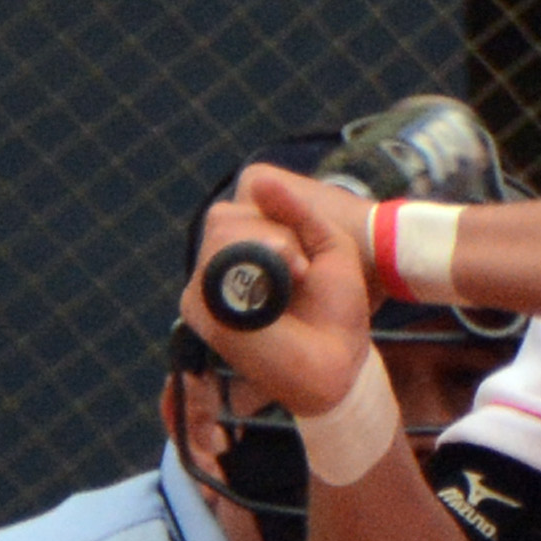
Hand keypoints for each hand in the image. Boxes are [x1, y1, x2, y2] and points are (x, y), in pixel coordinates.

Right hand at [184, 167, 379, 416]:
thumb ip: (296, 209)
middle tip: (303, 269)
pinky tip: (275, 292)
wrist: (338, 361)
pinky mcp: (201, 309)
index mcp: (244, 251)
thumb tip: (259, 179)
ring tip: (296, 278)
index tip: (305, 257)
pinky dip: (254, 266)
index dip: (274, 220)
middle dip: (273, 233)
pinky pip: (214, 263)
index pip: (237, 208)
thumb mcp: (328, 244)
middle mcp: (219, 268)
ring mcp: (205, 288)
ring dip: (269, 247)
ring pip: (221, 232)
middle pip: (224, 216)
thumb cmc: (336, 309)